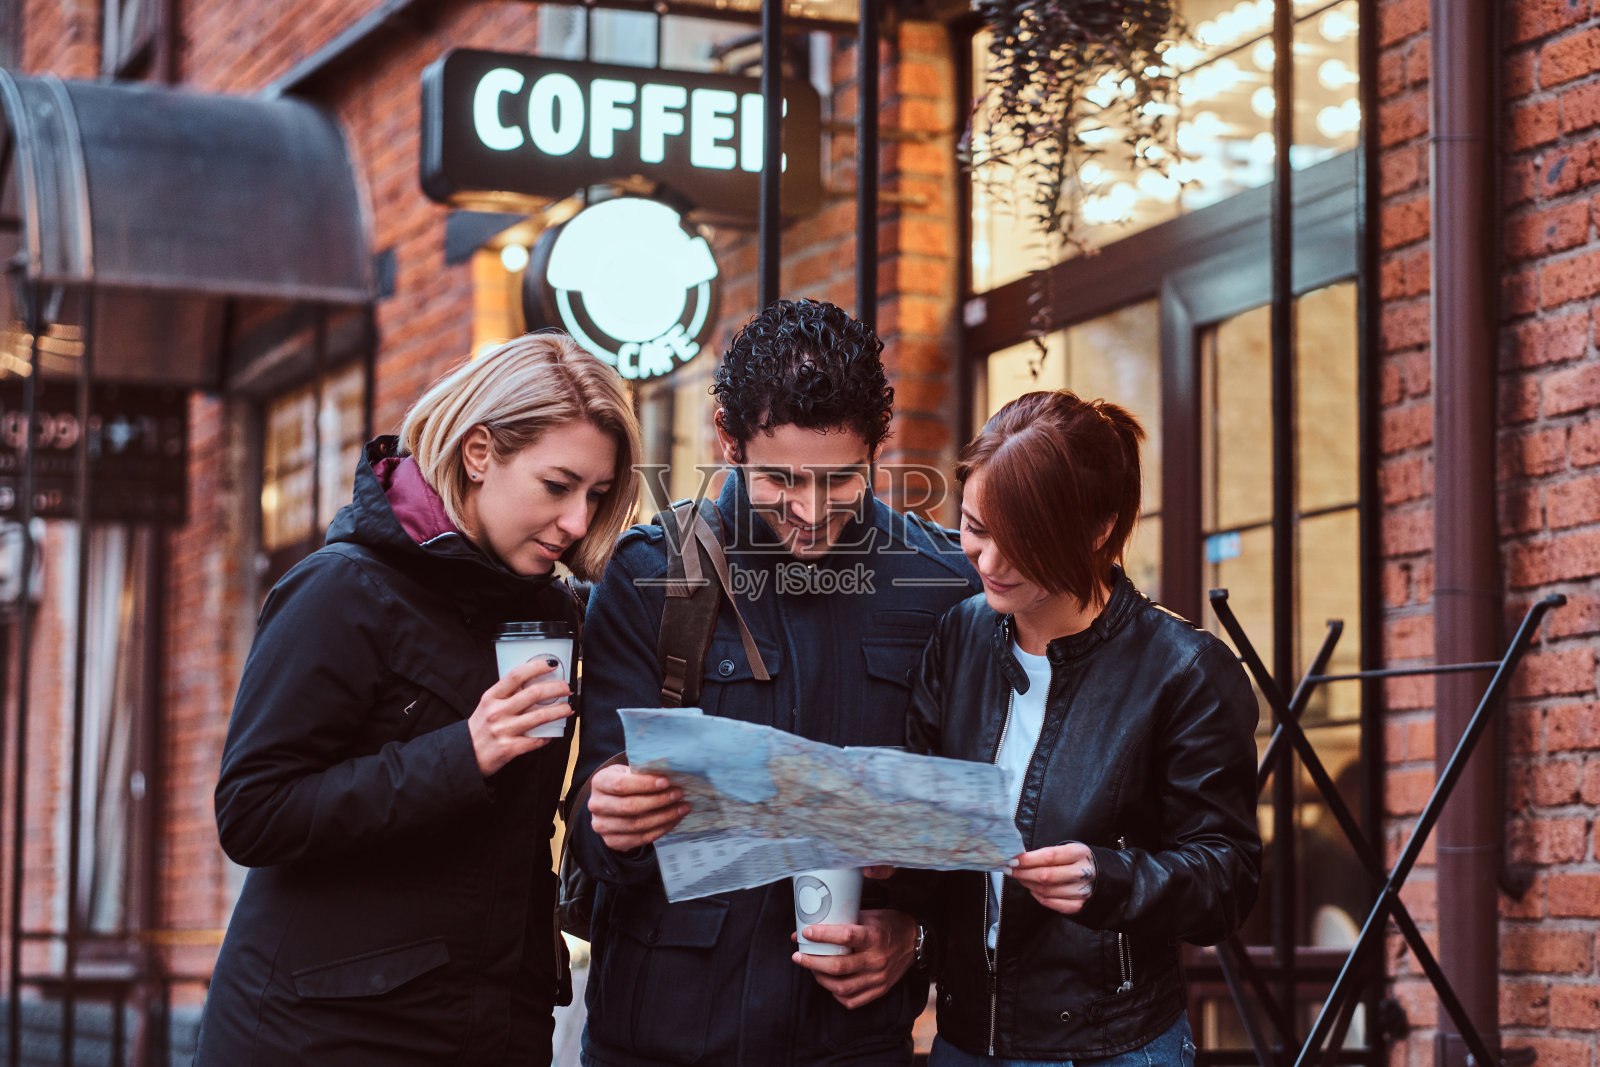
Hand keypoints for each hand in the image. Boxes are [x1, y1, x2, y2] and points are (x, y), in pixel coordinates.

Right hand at [468, 656, 572, 776]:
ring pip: (540, 716)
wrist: (465, 756)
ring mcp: (503, 730)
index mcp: (491, 697)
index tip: (552, 664)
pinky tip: (554, 732)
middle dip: (556, 688)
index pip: (516, 675)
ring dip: (559, 711)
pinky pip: (536, 740)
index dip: (537, 667)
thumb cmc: (480, 728)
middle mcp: (497, 711)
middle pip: (533, 694)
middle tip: (567, 688)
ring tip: (568, 708)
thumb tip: (533, 683)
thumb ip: (506, 695)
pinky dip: (548, 736)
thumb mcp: (487, 706)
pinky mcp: (509, 748)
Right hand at [587, 764, 687, 851]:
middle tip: (678, 794)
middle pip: (629, 806)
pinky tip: (674, 820)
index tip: (666, 782)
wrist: (613, 803)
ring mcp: (602, 826)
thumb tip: (671, 773)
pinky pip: (640, 838)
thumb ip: (644, 772)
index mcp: (600, 782)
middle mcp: (596, 805)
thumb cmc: (626, 783)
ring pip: (636, 825)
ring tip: (681, 808)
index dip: (645, 784)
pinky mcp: (612, 841)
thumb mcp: (629, 771)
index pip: (621, 785)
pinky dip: (661, 829)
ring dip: (664, 817)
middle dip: (658, 801)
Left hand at [791, 909, 916, 1008]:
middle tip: (798, 956)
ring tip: (812, 969)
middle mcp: (877, 959)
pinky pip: (852, 1000)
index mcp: (874, 936)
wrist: (915, 941)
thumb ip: (840, 921)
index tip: (806, 933)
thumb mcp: (868, 915)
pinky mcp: (880, 990)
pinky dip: (837, 994)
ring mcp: (878, 978)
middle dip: (812, 962)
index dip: (823, 935)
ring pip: (842, 986)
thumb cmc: (888, 925)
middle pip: (838, 966)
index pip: (845, 936)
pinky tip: (830, 984)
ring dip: (821, 979)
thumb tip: (806, 928)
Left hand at [1008, 842, 1095, 914]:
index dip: (1027, 859)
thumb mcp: (1069, 849)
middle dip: (1023, 873)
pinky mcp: (1080, 906)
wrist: (1103, 876)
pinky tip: (1032, 890)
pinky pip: (1053, 903)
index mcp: (1079, 853)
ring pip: (1047, 891)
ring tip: (1020, 878)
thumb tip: (1020, 859)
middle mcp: (1082, 872)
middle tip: (1010, 870)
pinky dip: (1039, 897)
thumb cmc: (1078, 860)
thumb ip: (1049, 854)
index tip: (1012, 860)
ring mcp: (1082, 891)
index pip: (1049, 856)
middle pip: (1046, 876)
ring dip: (1028, 885)